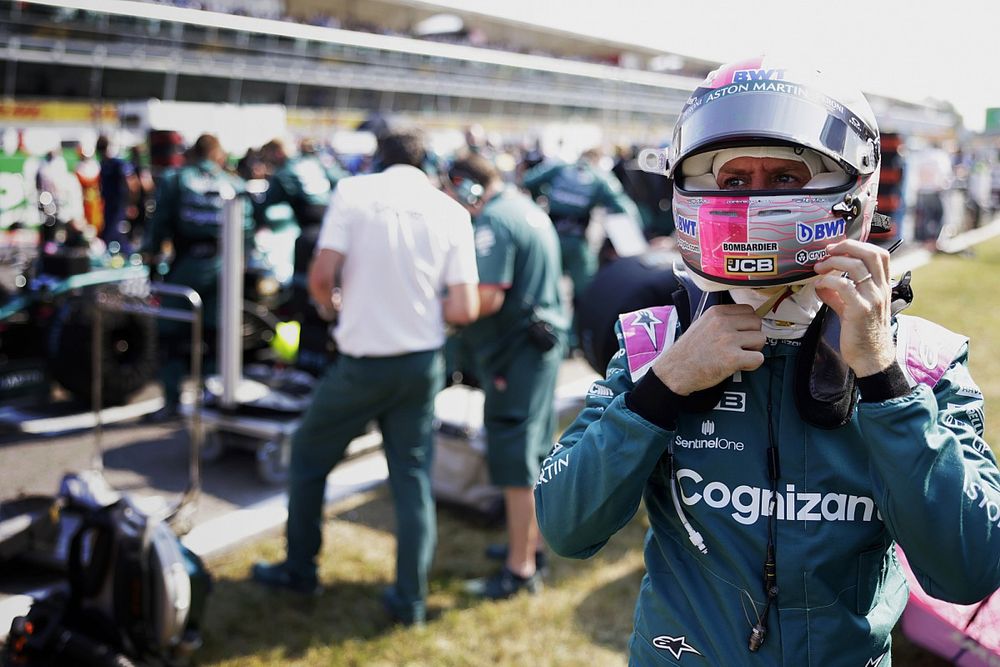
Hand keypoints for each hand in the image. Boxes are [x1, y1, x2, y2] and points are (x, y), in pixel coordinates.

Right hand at [651, 304, 765, 394]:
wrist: (675, 371)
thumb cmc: (689, 351)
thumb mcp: (702, 324)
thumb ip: (723, 319)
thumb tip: (748, 321)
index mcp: (716, 312)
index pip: (749, 310)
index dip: (747, 324)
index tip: (739, 334)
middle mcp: (723, 323)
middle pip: (757, 323)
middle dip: (752, 336)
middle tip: (740, 347)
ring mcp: (728, 340)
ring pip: (761, 339)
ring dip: (753, 350)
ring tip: (737, 356)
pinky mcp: (732, 358)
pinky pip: (758, 358)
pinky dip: (752, 365)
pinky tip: (738, 366)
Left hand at [813, 240, 894, 376]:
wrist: (872, 358)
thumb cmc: (863, 333)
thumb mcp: (853, 308)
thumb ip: (840, 295)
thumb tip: (822, 284)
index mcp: (883, 286)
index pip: (881, 254)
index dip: (860, 244)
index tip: (839, 248)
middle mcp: (881, 289)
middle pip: (870, 253)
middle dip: (846, 246)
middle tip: (827, 251)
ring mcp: (872, 299)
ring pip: (855, 266)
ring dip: (833, 263)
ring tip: (818, 268)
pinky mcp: (860, 310)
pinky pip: (843, 287)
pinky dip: (827, 282)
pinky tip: (819, 286)